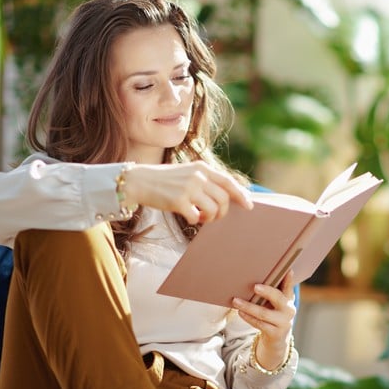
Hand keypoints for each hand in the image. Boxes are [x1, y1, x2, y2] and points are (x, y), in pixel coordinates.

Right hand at [125, 161, 252, 223]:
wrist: (140, 181)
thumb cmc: (165, 180)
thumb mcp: (187, 173)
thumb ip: (205, 180)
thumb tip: (227, 197)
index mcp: (202, 168)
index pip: (228, 182)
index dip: (241, 195)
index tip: (249, 205)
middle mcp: (198, 176)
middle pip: (224, 199)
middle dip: (222, 212)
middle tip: (213, 217)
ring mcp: (188, 188)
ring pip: (213, 210)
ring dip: (209, 218)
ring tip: (201, 217)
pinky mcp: (178, 201)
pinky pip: (196, 217)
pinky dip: (195, 221)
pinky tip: (189, 217)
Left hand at [232, 272, 296, 370]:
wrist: (277, 338)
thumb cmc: (273, 314)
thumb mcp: (276, 303)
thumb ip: (272, 291)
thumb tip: (256, 276)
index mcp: (289, 299)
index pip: (289, 287)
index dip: (289, 279)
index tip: (287, 270)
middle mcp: (289, 310)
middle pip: (278, 298)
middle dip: (267, 291)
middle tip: (255, 286)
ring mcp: (283, 322)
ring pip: (264, 313)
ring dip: (248, 306)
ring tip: (236, 301)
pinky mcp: (275, 333)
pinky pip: (259, 324)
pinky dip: (248, 317)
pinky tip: (240, 312)